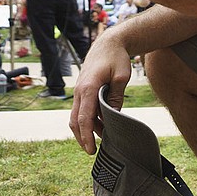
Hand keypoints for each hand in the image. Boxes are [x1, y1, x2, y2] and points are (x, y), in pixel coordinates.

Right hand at [69, 32, 132, 154]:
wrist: (108, 44)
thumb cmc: (116, 58)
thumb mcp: (121, 77)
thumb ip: (116, 97)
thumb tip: (114, 117)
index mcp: (88, 88)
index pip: (84, 118)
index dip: (86, 136)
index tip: (91, 149)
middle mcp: (79, 91)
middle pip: (75, 121)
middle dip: (82, 137)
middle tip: (92, 151)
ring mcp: (79, 91)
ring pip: (76, 116)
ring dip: (85, 129)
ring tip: (101, 140)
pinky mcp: (82, 90)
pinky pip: (81, 109)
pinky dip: (88, 120)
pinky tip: (100, 126)